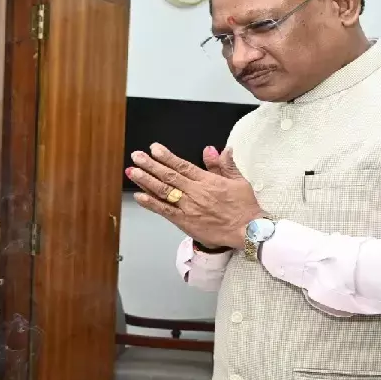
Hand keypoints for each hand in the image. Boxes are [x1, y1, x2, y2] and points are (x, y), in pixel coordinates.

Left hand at [126, 143, 264, 249]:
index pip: (182, 165)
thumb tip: (215, 149)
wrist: (248, 230)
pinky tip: (139, 196)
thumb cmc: (245, 208)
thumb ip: (224, 165)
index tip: (154, 148)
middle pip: (169, 175)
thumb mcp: (238, 181)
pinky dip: (151, 203)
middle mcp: (195, 192)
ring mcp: (189, 207)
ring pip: (164, 191)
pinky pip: (165, 211)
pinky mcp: (185, 222)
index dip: (166, 156)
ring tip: (132, 171)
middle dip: (150, 165)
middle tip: (137, 156)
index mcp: (207, 181)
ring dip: (146, 180)